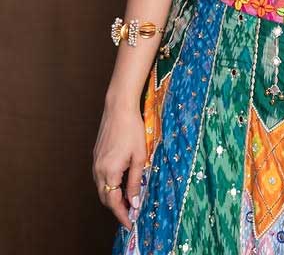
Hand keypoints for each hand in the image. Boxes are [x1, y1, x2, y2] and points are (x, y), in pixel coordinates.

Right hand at [92, 100, 146, 230]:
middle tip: (130, 213)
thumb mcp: (139, 157)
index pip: (113, 203)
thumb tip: (134, 202)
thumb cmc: (132, 129)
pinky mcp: (96, 155)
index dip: (122, 215)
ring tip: (128, 200)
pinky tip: (120, 183)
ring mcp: (95, 162)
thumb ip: (135, 182)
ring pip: (102, 188)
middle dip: (117, 208)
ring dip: (113, 197)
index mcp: (109, 172)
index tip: (130, 224)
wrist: (119, 108)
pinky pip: (101, 177)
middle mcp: (98, 170)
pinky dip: (109, 185)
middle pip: (105, 198)